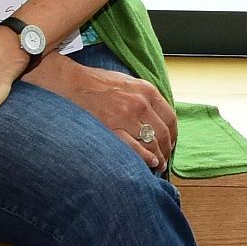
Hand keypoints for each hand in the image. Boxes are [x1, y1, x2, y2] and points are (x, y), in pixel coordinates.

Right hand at [43, 56, 174, 173]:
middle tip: (166, 156)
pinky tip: (151, 162)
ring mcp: (126, 118)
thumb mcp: (129, 82)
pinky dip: (146, 158)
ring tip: (159, 164)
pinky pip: (135, 148)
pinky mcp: (112, 129)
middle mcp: (140, 104)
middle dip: (167, 148)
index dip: (173, 133)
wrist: (73, 83)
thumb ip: (146, 97)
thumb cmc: (99, 82)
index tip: (171, 141)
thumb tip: (159, 117)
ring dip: (159, 156)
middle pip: (163, 133)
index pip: (170, 118)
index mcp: (147, 91)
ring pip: (152, 142)